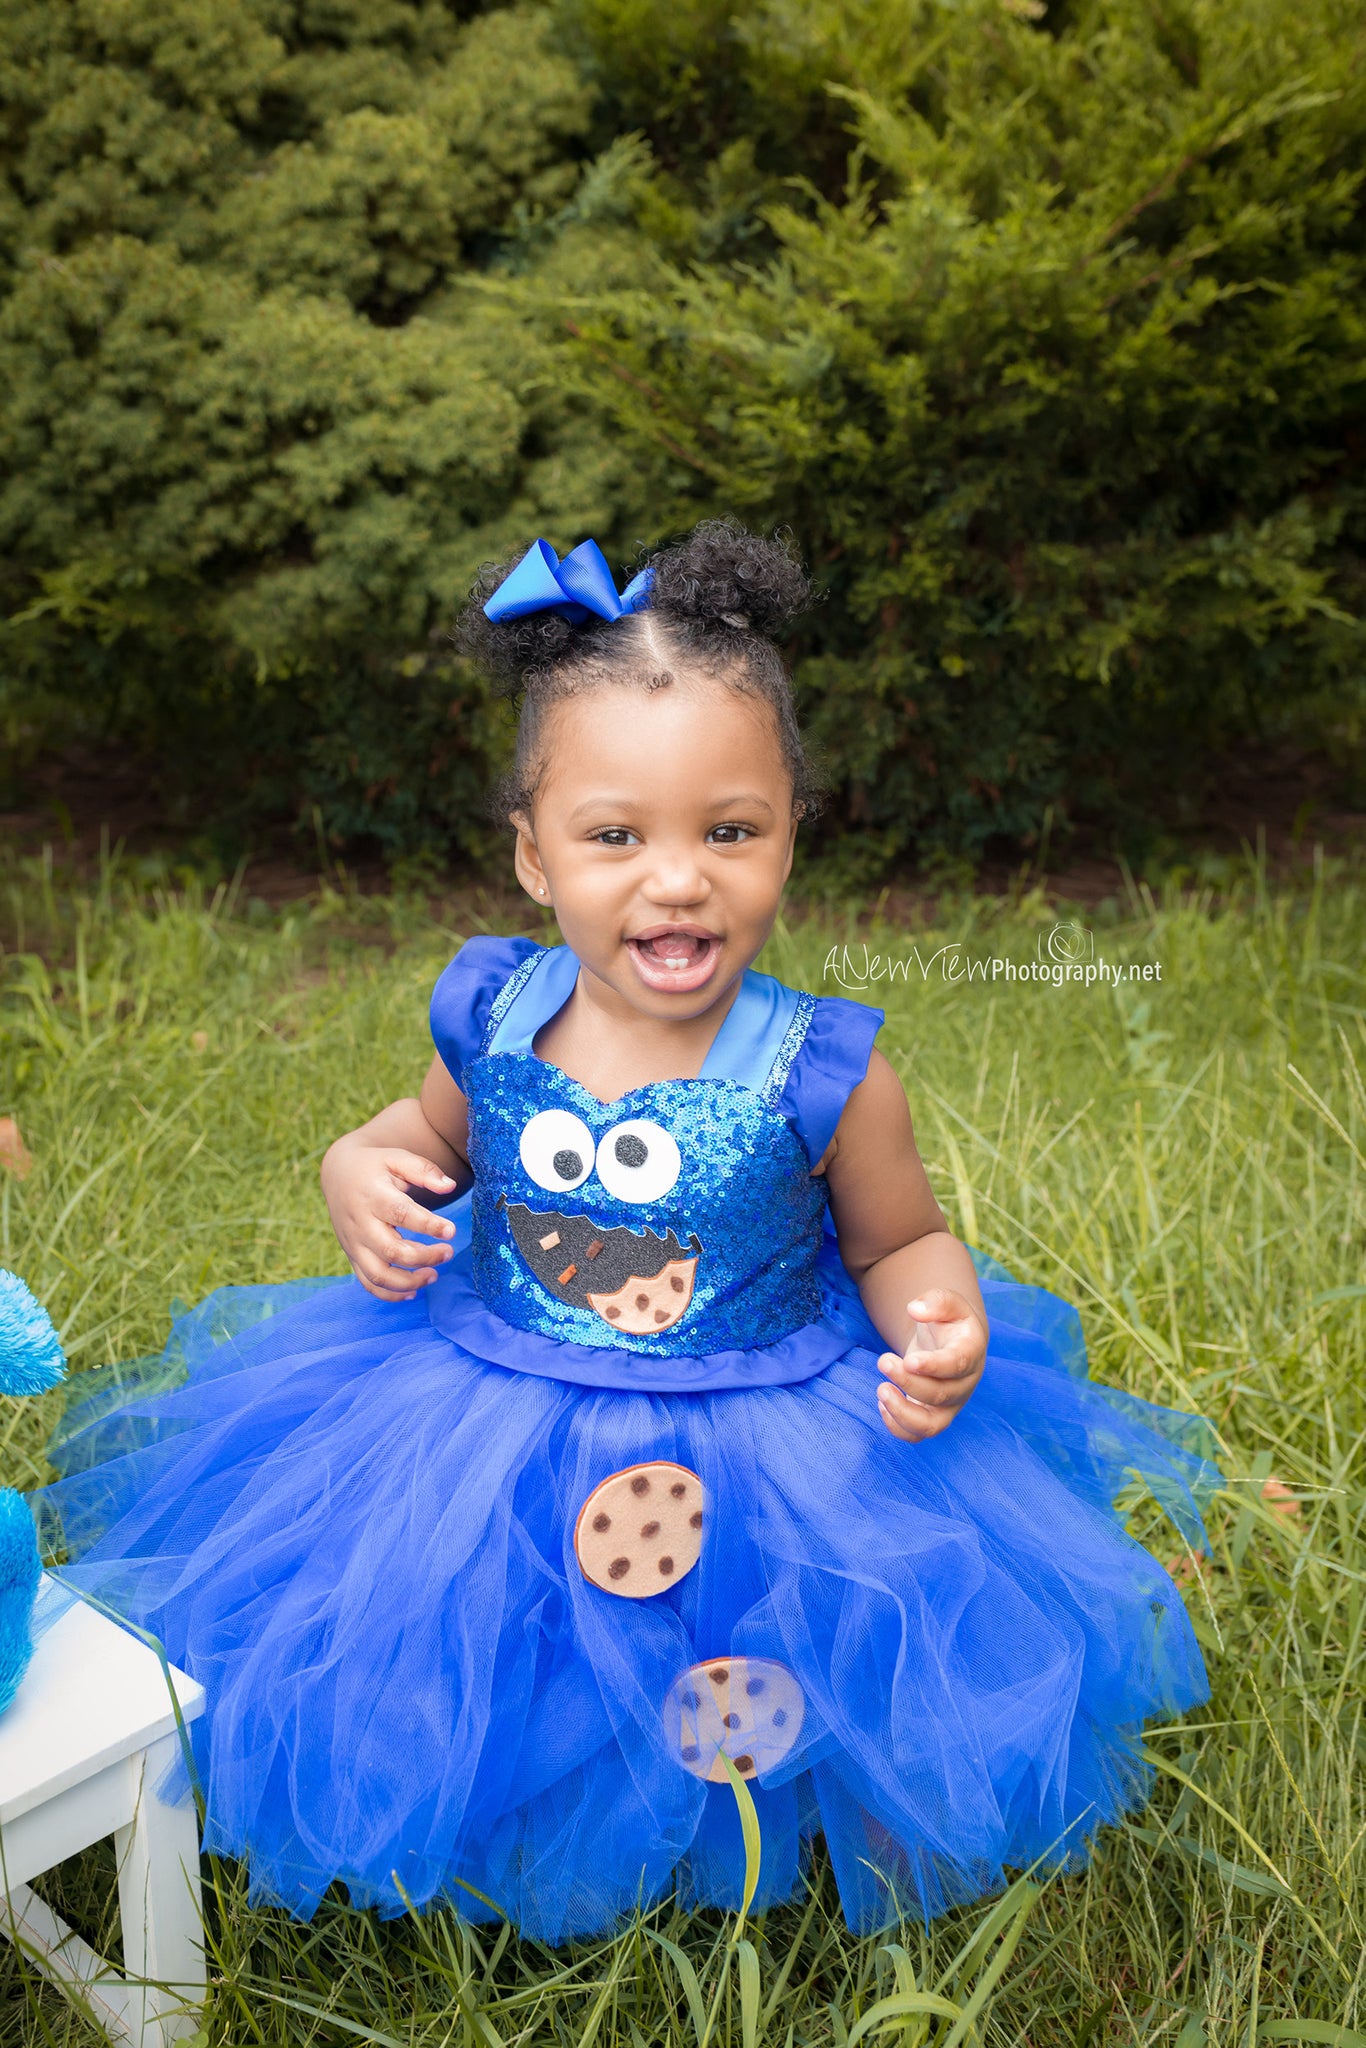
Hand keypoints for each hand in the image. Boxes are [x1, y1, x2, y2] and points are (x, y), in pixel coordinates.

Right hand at [321, 1142, 459, 1302]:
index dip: (428, 1225)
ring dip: (409, 1282)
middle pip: (392, 1251)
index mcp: (374, 1196)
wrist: (337, 1174)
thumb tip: (449, 1186)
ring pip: (379, 1275)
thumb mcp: (397, 1158)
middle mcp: (361, 1223)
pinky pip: (368, 1284)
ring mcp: (354, 1243)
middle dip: (424, 1257)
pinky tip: (414, 1291)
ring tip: (434, 1275)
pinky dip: (390, 1295)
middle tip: (448, 1253)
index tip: (451, 1231)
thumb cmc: (375, 1166)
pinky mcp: (352, 1256)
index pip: (401, 1214)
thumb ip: (424, 1170)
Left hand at [876, 1288, 987, 1442]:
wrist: (951, 1342)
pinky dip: (897, 1426)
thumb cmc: (948, 1321)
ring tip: (881, 1390)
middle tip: (883, 1360)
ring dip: (902, 1413)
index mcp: (970, 1352)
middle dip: (908, 1381)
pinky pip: (917, 1434)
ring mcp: (949, 1405)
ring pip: (931, 1425)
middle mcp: (964, 1384)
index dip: (934, 1366)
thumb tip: (915, 1309)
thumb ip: (935, 1301)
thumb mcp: (947, 1302)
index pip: (957, 1365)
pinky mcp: (933, 1416)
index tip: (909, 1360)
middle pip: (940, 1395)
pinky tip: (882, 1402)